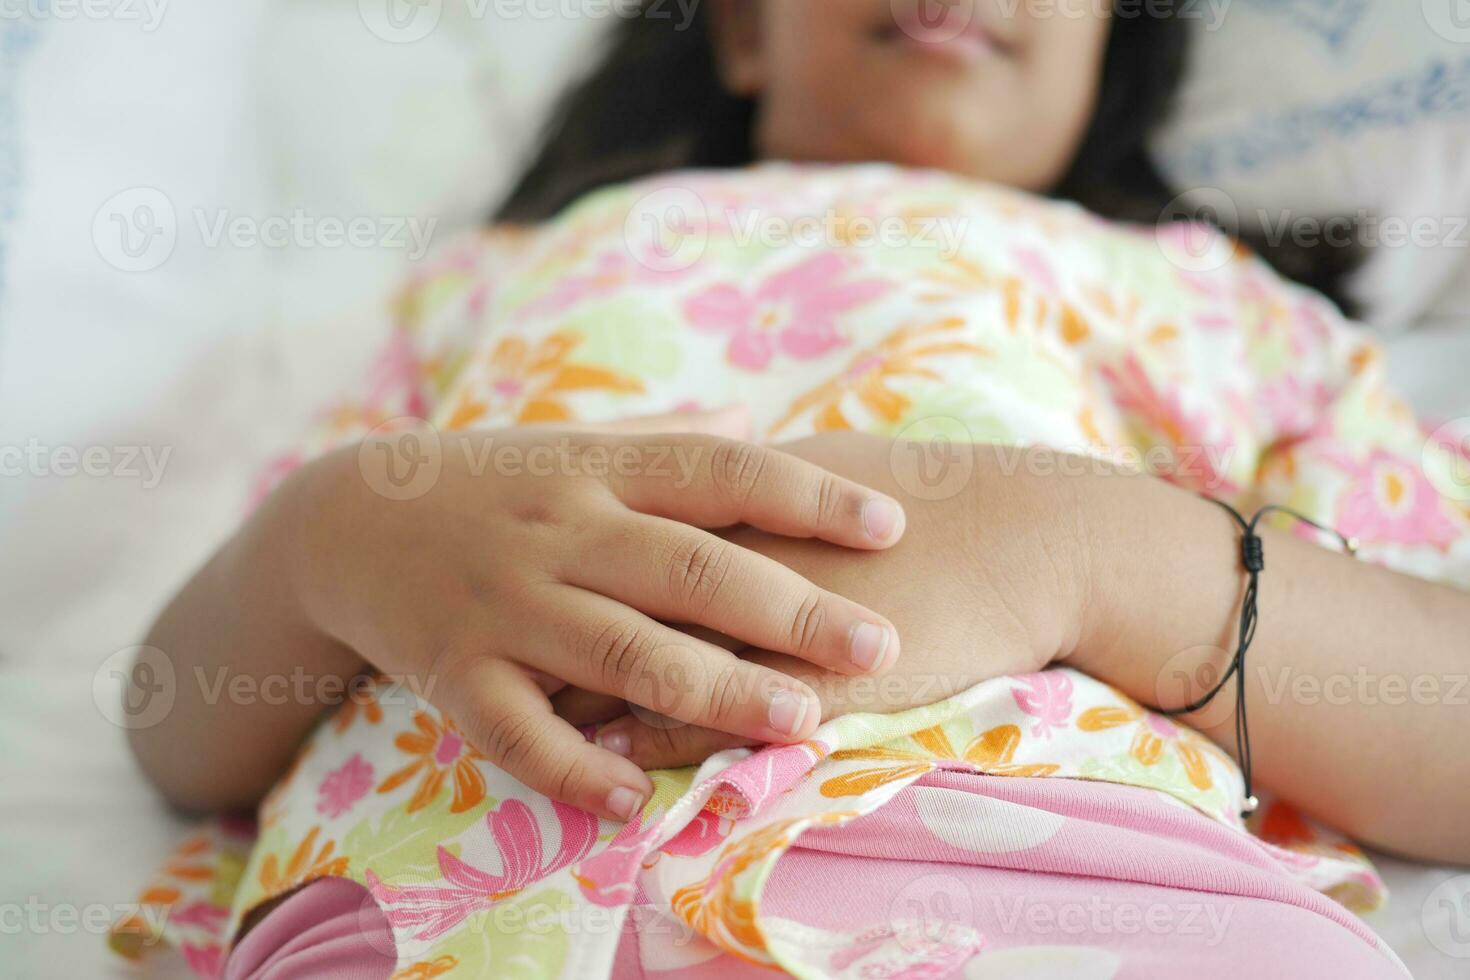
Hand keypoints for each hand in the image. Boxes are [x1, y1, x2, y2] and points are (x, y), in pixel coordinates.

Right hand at [284, 411, 906, 818]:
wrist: (346, 519)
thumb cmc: (493, 484)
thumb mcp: (574, 447)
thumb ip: (667, 445)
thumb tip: (757, 427)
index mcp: (600, 469)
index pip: (720, 473)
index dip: (807, 495)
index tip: (889, 523)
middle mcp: (561, 532)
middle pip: (690, 570)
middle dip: (791, 610)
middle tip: (878, 645)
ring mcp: (506, 605)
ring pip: (622, 654)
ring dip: (715, 691)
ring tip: (797, 721)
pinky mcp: (455, 673)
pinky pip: (518, 731)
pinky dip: (574, 768)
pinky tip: (631, 800)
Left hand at [555, 432, 1092, 768]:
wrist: (1022, 539)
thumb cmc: (929, 501)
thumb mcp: (828, 466)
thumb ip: (758, 473)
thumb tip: (714, 462)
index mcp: (734, 494)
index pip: (622, 517)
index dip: (568, 544)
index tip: (523, 557)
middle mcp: (733, 551)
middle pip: (612, 584)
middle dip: (552, 609)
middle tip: (500, 624)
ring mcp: (763, 619)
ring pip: (646, 656)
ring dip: (584, 685)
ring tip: (537, 697)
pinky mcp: (800, 682)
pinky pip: (704, 718)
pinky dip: (649, 739)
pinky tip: (610, 757)